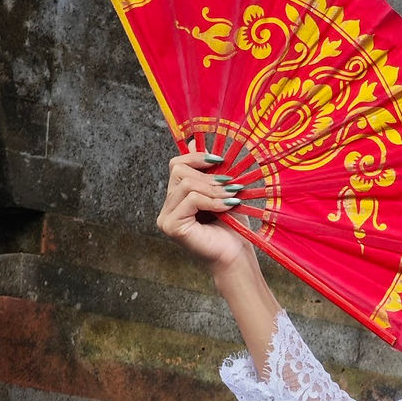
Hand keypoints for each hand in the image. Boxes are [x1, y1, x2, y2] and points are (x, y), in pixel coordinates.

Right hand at [156, 145, 257, 274]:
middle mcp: (167, 207)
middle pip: (179, 172)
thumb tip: (198, 143)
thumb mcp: (222, 193)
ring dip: (213, 190)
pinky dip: (212, 201)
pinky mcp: (171, 226)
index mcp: (177, 197)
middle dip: (209, 177)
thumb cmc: (233, 229)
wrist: (236, 257)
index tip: (220, 161)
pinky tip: (226, 207)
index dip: (197, 157)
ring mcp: (166, 217)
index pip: (176, 165)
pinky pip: (190, 199)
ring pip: (185, 184)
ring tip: (231, 198)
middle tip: (231, 187)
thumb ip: (210, 173)